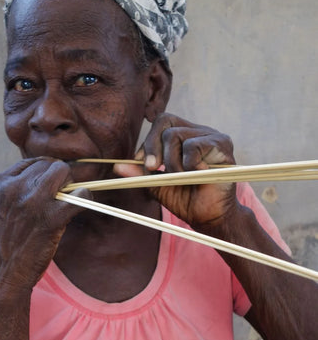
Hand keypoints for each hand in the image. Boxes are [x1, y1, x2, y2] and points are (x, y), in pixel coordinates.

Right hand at [0, 158, 86, 302]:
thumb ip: (10, 192)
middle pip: (46, 165)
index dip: (41, 175)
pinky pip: (80, 195)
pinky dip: (85, 198)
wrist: (0, 280)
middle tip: (61, 195)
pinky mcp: (50, 217)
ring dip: (70, 184)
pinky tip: (80, 206)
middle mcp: (10, 187)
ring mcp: (30, 201)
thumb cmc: (1, 248)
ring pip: (62, 171)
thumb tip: (39, 179)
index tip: (48, 188)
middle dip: (57, 178)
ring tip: (68, 200)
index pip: (27, 163)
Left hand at [114, 113, 237, 228]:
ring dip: (171, 162)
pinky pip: (193, 146)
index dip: (148, 141)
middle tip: (153, 169)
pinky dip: (188, 164)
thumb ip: (140, 174)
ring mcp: (212, 136)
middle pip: (166, 122)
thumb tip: (117, 166)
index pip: (162, 122)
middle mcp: (199, 131)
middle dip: (153, 147)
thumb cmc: (187, 200)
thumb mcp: (158, 185)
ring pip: (175, 135)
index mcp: (185, 136)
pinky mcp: (222, 145)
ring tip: (182, 178)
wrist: (209, 218)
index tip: (144, 164)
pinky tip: (197, 175)